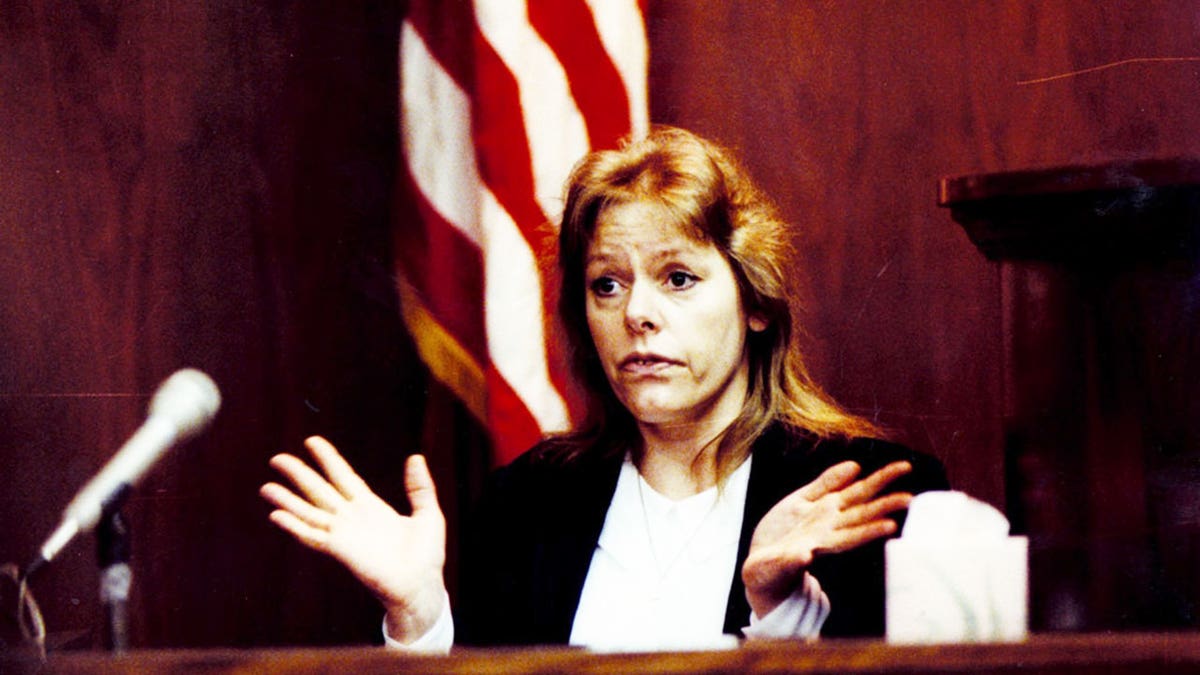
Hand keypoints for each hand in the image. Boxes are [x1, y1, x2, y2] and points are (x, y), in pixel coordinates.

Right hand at [260, 436, 446, 642]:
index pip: (344, 477)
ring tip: (266, 487)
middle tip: (277, 458)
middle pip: (319, 490)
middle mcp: (352, 518)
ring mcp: (344, 534)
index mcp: (371, 507)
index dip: (328, 459)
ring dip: (287, 500)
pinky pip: (312, 536)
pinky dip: (294, 526)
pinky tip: (276, 516)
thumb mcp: (428, 513)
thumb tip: (415, 457)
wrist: (421, 585)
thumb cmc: (426, 555)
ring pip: (308, 512)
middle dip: (299, 474)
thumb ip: (420, 487)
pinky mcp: (340, 550)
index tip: (312, 442)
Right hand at [742, 460, 912, 617]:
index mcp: (821, 545)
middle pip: (861, 512)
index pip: (852, 536)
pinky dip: (836, 476)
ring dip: (875, 484)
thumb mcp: (777, 567)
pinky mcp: (802, 503)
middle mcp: (826, 527)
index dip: (870, 530)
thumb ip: (790, 560)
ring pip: (850, 495)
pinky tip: (852, 467)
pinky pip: (822, 486)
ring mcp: (816, 514)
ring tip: (901, 471)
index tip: (891, 525)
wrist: (761, 560)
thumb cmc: (770, 572)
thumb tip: (805, 556)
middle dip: (886, 503)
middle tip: (910, 497)